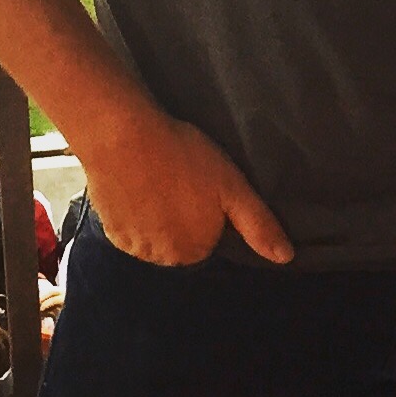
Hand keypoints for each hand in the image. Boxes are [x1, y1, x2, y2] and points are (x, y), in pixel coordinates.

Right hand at [73, 96, 292, 266]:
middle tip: (180, 181)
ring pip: (155, 237)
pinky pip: (129, 230)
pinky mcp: (110, 232)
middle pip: (181, 243)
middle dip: (182, 219)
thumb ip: (258, 225)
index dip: (208, 213)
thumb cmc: (183, 157)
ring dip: (157, 218)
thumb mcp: (232, 187)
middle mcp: (163, 259)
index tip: (202, 187)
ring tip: (158, 182)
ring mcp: (134, 247)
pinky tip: (137, 186)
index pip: (210, 241)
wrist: (123, 137)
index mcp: (196, 251)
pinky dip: (133, 214)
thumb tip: (285, 257)